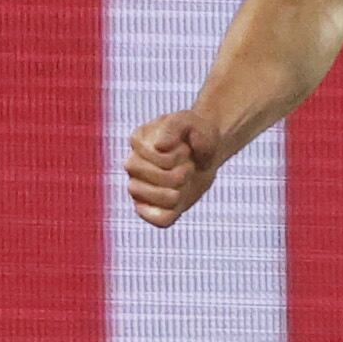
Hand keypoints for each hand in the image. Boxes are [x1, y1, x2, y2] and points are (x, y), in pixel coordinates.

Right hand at [126, 109, 227, 226]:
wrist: (209, 149)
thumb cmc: (197, 133)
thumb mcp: (191, 122)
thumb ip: (175, 127)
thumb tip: (160, 146)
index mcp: (138, 141)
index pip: (150, 159)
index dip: (175, 156)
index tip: (185, 147)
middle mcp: (133, 165)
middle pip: (139, 182)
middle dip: (175, 175)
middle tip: (188, 166)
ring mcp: (140, 187)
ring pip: (142, 202)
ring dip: (174, 194)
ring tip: (185, 181)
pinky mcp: (154, 206)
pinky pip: (157, 219)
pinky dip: (170, 213)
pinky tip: (180, 199)